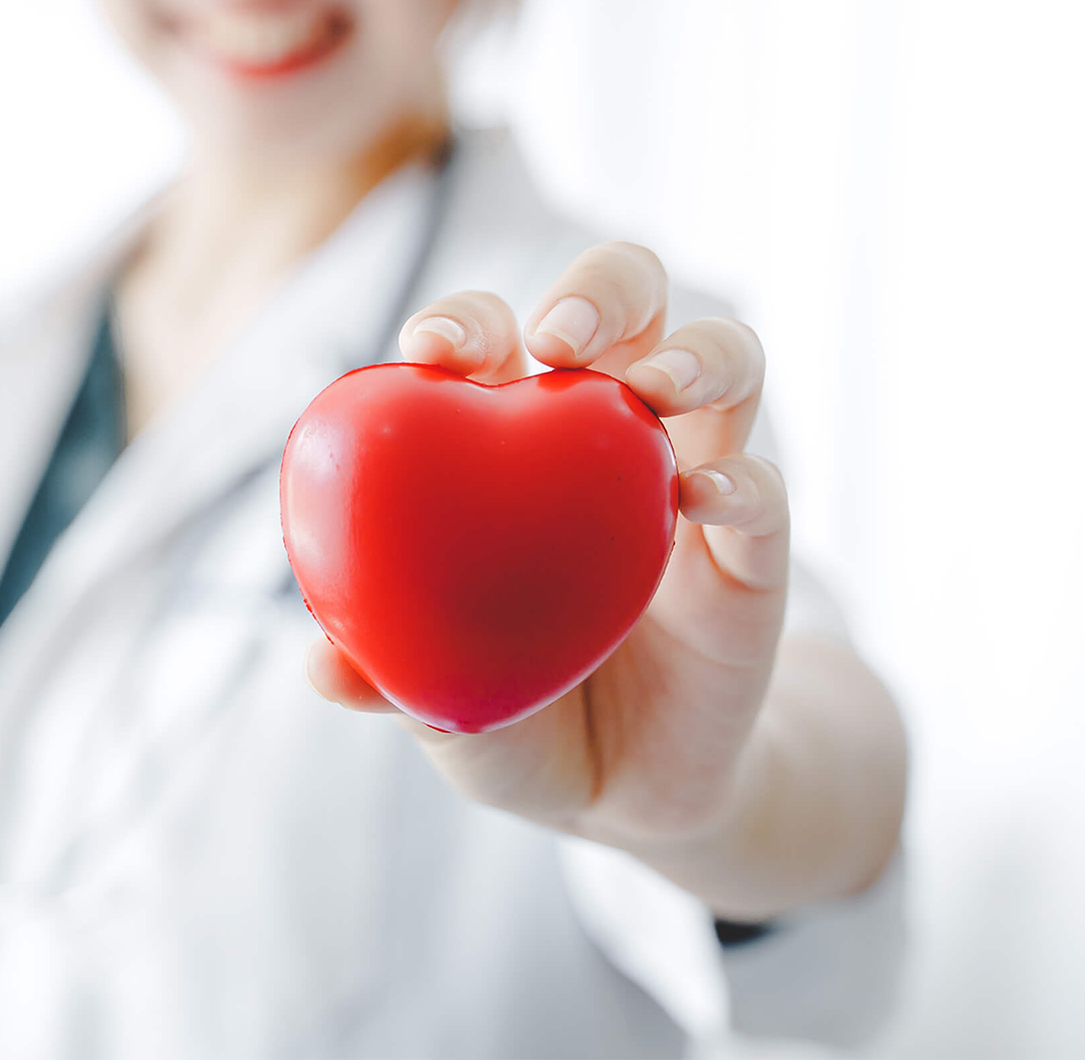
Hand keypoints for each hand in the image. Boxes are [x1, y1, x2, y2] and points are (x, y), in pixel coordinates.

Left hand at [306, 243, 904, 917]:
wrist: (625, 793)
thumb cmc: (516, 719)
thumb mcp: (440, 705)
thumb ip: (387, 676)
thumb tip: (320, 665)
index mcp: (518, 441)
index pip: (497, 339)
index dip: (467, 321)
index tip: (432, 347)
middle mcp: (610, 436)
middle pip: (629, 302)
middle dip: (599, 291)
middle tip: (558, 339)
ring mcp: (694, 481)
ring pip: (725, 362)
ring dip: (696, 353)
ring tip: (655, 386)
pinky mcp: (755, 555)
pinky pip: (765, 492)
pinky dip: (742, 481)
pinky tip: (703, 501)